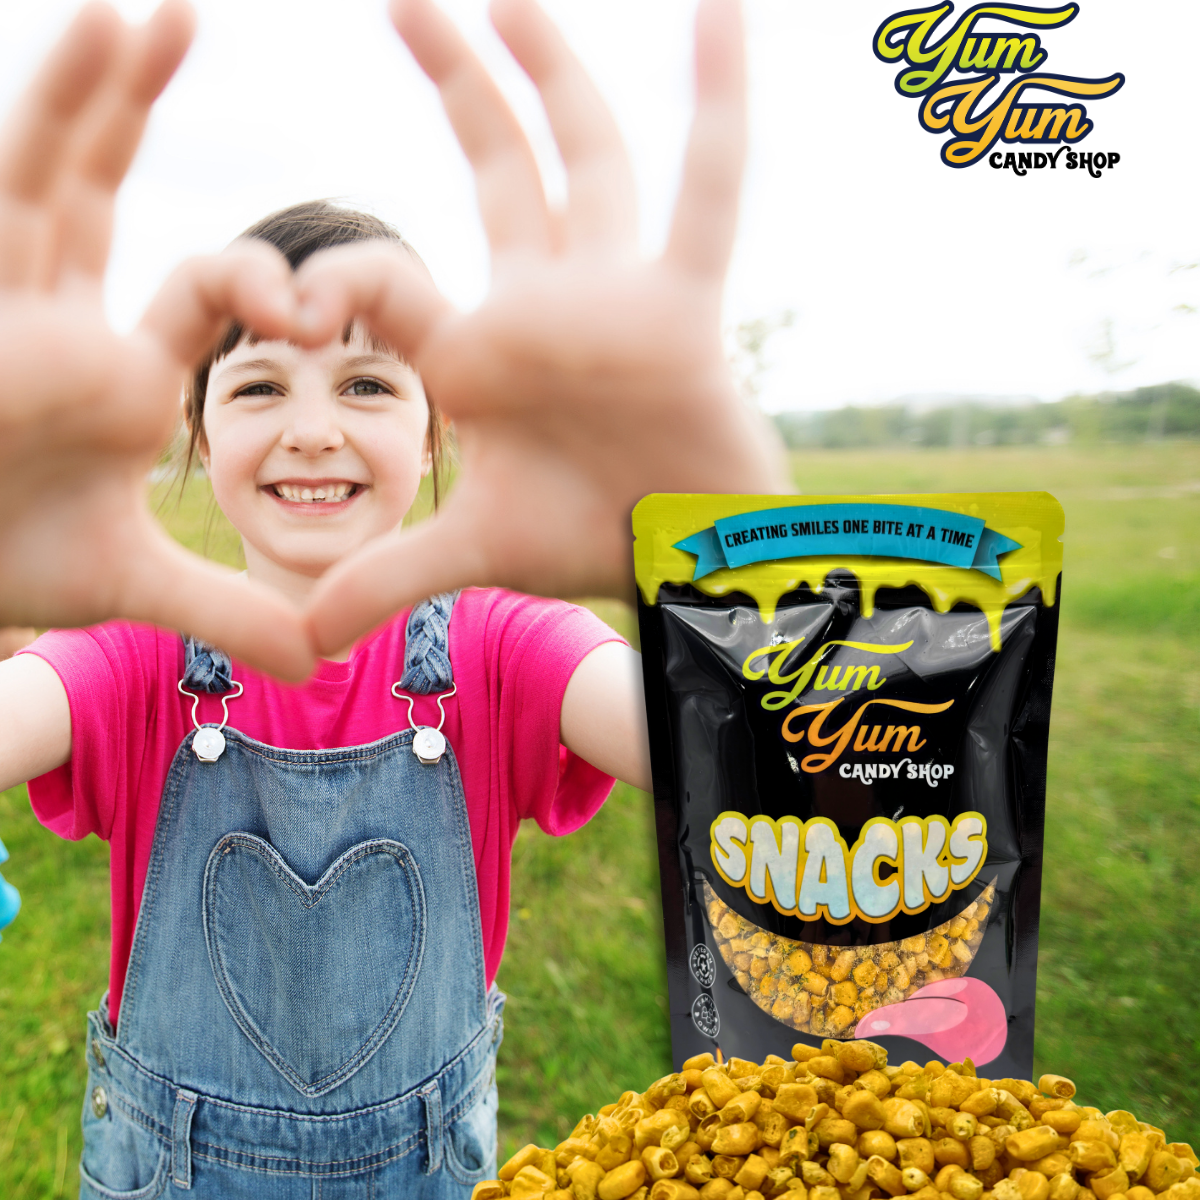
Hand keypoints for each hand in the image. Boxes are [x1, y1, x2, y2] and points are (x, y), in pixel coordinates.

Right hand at [0, 2, 314, 679]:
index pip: (198, 291)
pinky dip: (20, 146)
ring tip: (123, 13)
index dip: (260, 281)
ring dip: (75, 96)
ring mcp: (1, 310)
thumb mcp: (139, 581)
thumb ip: (231, 606)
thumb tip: (323, 656)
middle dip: (130, 108)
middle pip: (98, 191)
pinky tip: (60, 59)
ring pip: (37, 181)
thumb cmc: (9, 563)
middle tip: (175, 14)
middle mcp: (55, 318)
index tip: (316, 308)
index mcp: (117, 371)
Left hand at [298, 0, 787, 653]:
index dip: (329, 278)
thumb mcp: (473, 552)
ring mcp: (615, 295)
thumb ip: (387, 578)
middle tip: (405, 0)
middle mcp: (543, 304)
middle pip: (496, 170)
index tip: (278, 303)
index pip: (385, 278)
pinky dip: (718, 104)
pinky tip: (721, 10)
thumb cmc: (585, 540)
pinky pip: (710, 190)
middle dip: (457, 87)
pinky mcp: (683, 306)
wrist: (683, 560)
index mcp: (479, 352)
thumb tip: (302, 645)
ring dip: (551, 71)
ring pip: (585, 157)